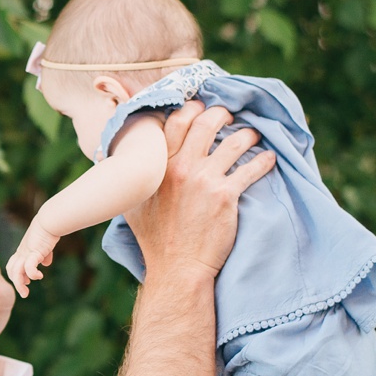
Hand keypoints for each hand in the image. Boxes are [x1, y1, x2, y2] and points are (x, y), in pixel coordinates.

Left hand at [6, 223, 60, 297]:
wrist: (48, 221)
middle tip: (24, 293)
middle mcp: (21, 253)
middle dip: (16, 283)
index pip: (13, 266)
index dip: (16, 275)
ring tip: (25, 293)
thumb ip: (43, 254)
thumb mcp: (44, 246)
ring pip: (16, 271)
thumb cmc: (47, 231)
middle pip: (11, 270)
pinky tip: (39, 276)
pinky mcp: (33, 252)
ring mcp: (26, 253)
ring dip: (19, 284)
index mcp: (22, 251)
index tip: (26, 282)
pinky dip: (32, 274)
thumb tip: (46, 263)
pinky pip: (28, 267)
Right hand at [124, 99, 272, 281]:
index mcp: (159, 166)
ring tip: (253, 135)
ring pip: (234, 142)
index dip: (191, 108)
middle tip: (229, 116)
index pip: (176, 122)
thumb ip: (126, 177)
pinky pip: (251, 168)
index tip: (200, 108)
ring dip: (247, 134)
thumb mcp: (130, 204)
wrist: (177, 267)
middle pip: (207, 123)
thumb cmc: (153, 238)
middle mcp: (181, 167)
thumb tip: (105, 155)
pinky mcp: (226, 196)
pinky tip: (270, 159)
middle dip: (221, 114)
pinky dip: (264, 160)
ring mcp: (204, 180)